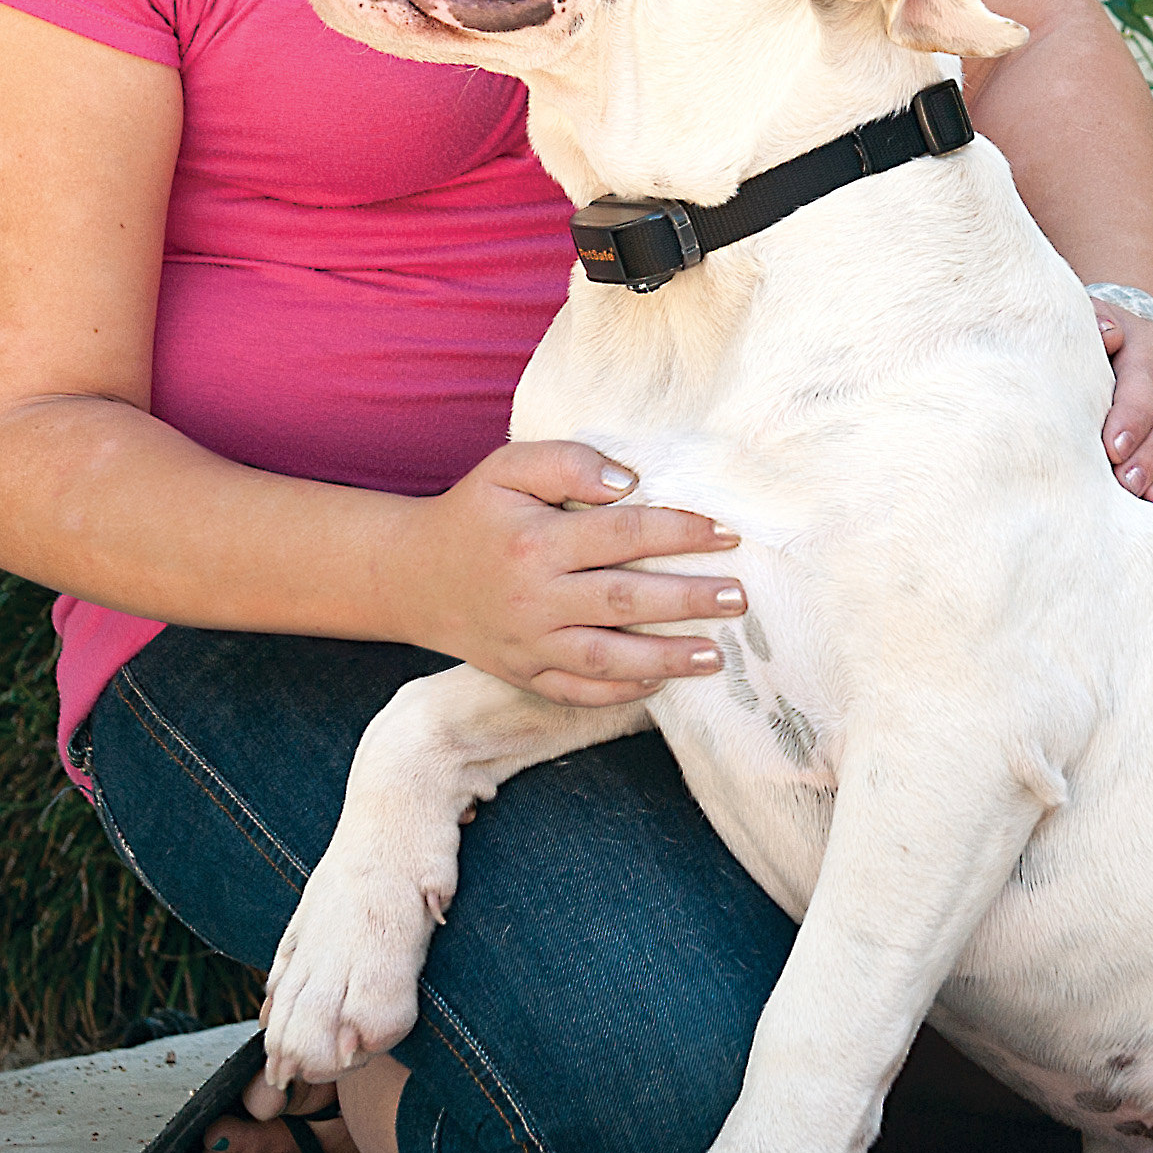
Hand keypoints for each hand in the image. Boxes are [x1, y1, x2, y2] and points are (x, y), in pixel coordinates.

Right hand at [405, 441, 747, 704]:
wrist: (414, 577)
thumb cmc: (475, 514)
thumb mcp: (508, 469)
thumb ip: (567, 462)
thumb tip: (630, 482)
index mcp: (535, 541)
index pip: (622, 534)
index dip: (679, 532)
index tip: (725, 534)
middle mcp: (534, 597)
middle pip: (625, 599)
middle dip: (688, 600)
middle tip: (737, 597)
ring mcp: (529, 644)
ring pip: (608, 657)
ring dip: (667, 658)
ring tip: (716, 655)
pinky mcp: (525, 674)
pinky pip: (579, 690)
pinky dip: (621, 690)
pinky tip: (659, 681)